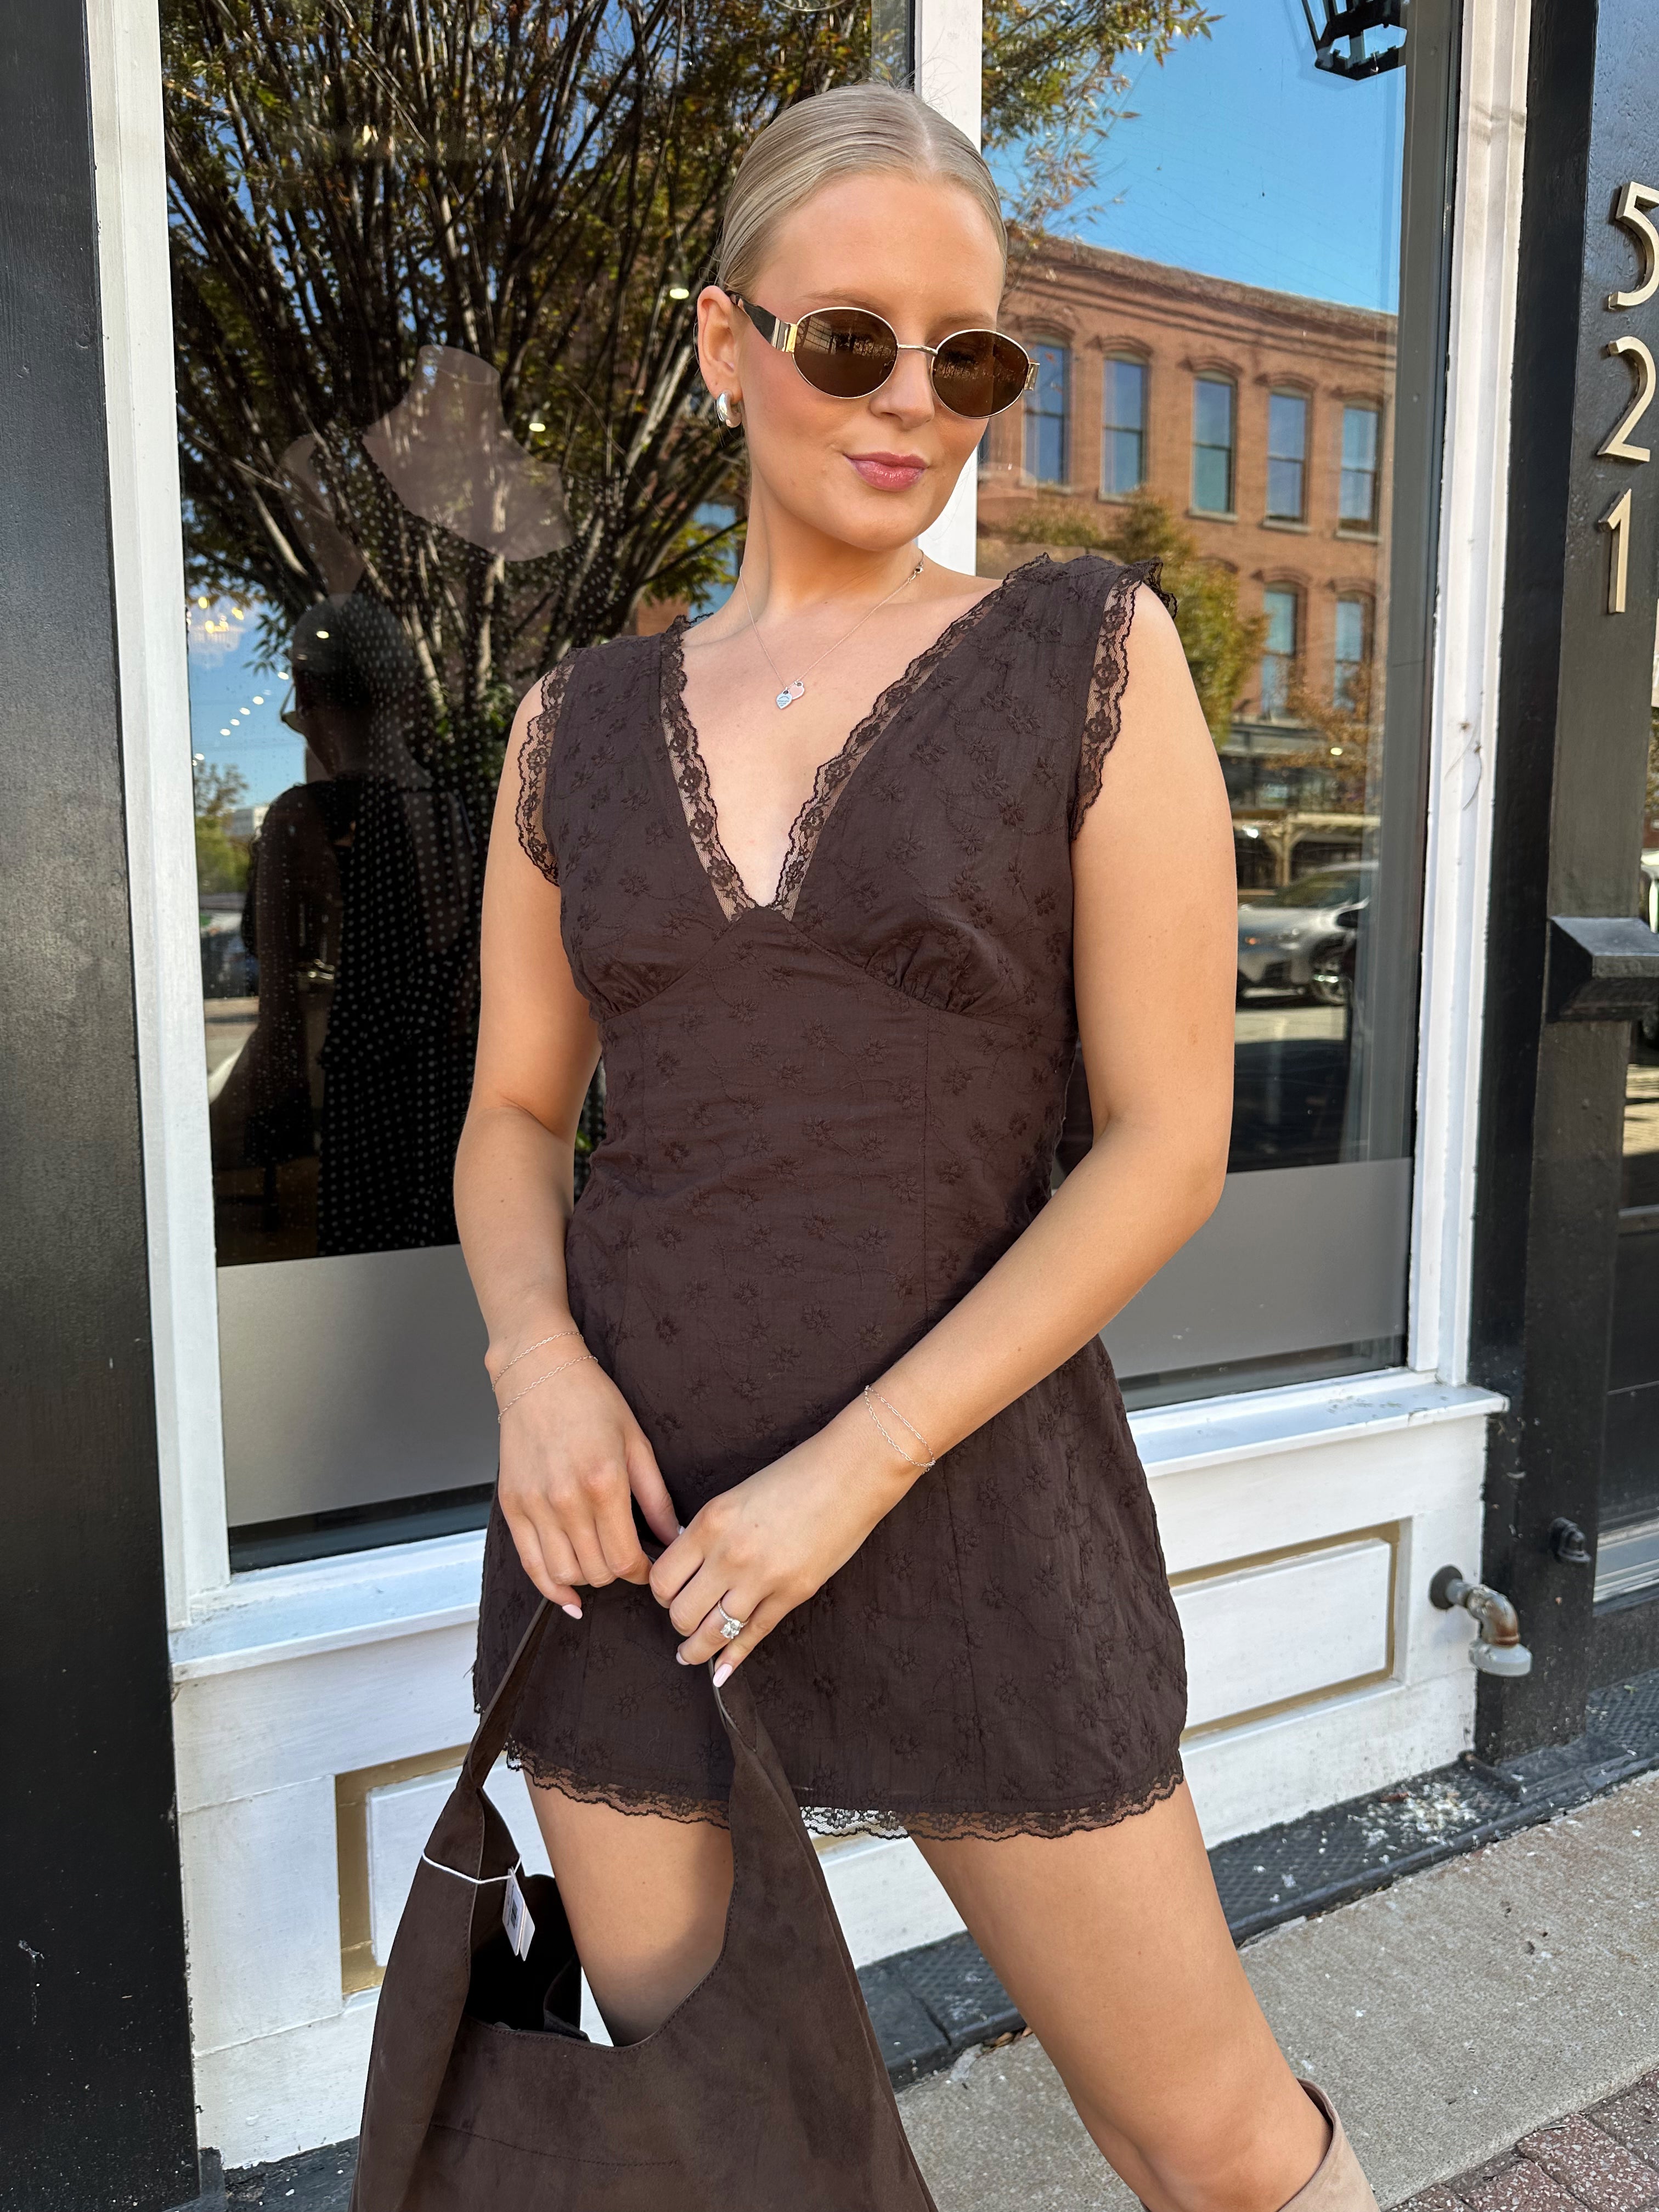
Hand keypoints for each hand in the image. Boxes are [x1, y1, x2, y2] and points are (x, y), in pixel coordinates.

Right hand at [496, 1346, 679, 1616]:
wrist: (539, 1374)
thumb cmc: (592, 1401)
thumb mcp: (637, 1443)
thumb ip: (656, 1499)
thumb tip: (676, 1538)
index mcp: (604, 1483)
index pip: (627, 1558)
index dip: (644, 1572)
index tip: (650, 1567)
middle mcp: (566, 1500)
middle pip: (597, 1571)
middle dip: (618, 1574)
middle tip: (628, 1561)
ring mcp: (535, 1505)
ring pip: (564, 1574)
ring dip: (587, 1579)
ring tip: (600, 1564)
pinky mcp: (512, 1506)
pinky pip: (531, 1564)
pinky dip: (551, 1587)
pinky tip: (568, 1595)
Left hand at [648, 1403, 917, 1680]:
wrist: (851, 1473)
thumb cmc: (795, 1475)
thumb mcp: (736, 1495)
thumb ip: (710, 1531)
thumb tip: (687, 1563)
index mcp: (711, 1523)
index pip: (663, 1578)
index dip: (661, 1592)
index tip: (669, 1593)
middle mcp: (730, 1555)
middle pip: (681, 1613)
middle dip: (679, 1621)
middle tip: (684, 1618)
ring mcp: (762, 1579)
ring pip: (712, 1633)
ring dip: (696, 1650)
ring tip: (689, 1655)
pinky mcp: (793, 1595)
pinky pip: (753, 1635)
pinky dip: (733, 1658)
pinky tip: (721, 1670)